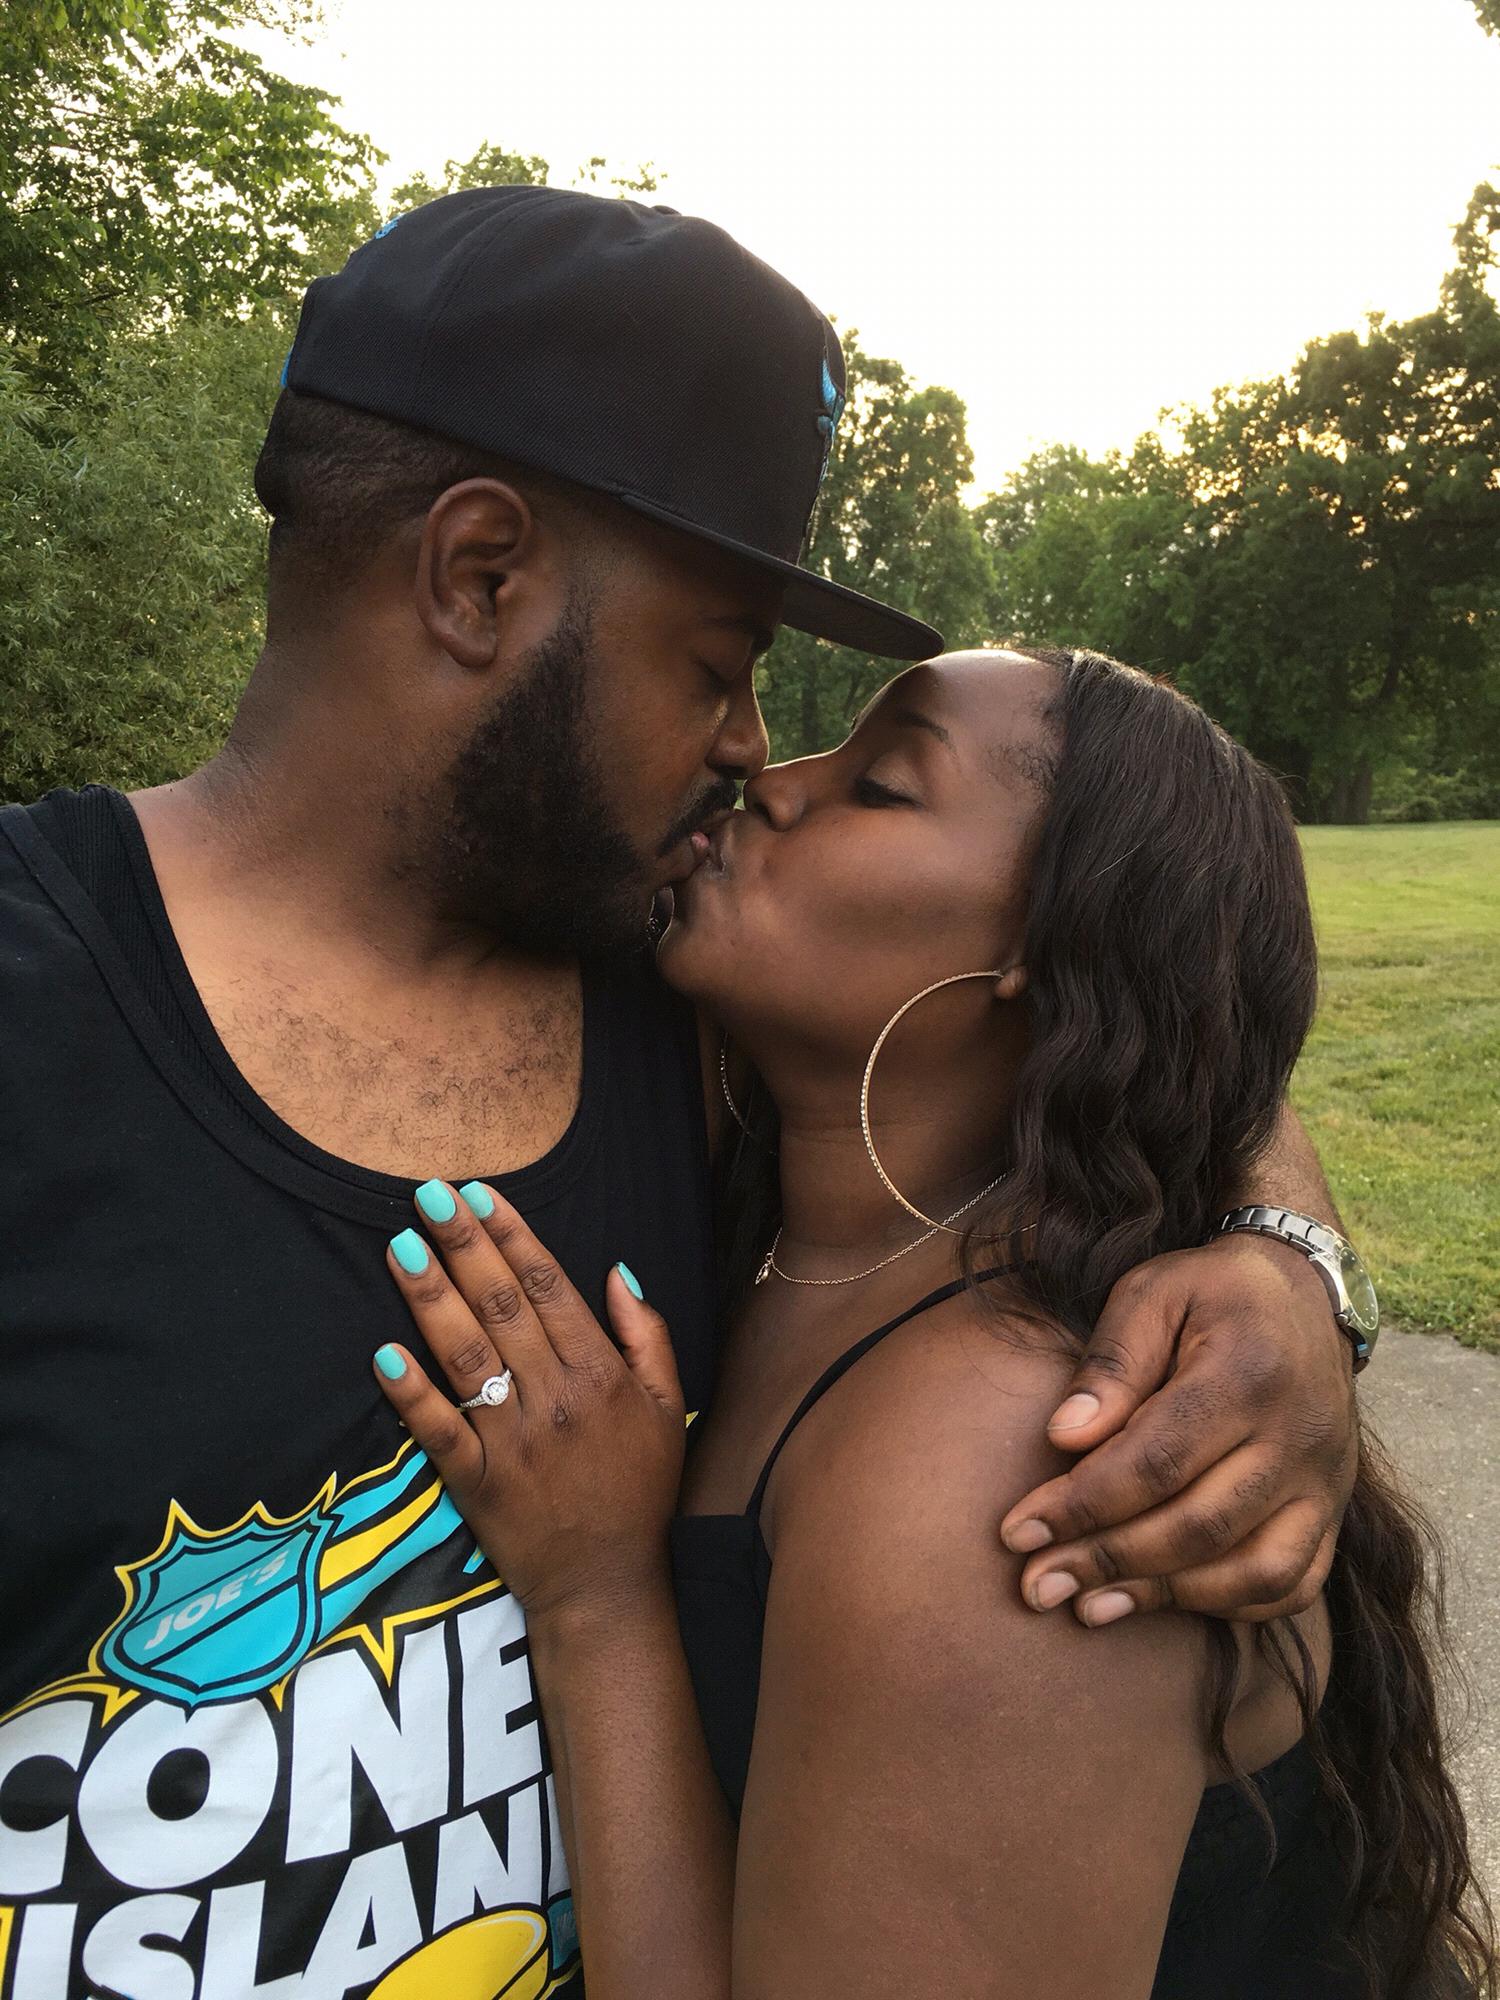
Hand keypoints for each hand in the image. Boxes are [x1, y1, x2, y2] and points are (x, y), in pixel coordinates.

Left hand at [371, 1183, 685, 1620]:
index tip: (480, 1194)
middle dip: (462, 1246)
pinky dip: (410, 1393)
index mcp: (599, 1374)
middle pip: (500, 1307)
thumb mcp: (668, 1406)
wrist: (608, 1585)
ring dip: (430, 1298)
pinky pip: (437, 1431)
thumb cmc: (640, 1488)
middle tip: (429, 1195)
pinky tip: (383, 1353)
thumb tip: (616, 1271)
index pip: (548, 1288)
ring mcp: (510, 1441)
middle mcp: (553, 1399)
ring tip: (401, 1246)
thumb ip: (646, 1336)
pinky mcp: (474, 1483)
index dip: (511, 1236)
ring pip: (464, 1355)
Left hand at [1000, 1236, 1358, 1624]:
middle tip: (1037, 1584)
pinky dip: (1228, 1605)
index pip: (1158, 1460)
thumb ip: (1111, 1362)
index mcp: (1247, 1373)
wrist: (1307, 1293)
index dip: (1084, 1504)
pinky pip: (1291, 1583)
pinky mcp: (1333, 1510)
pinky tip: (1162, 1600)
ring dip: (1163, 1596)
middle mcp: (1297, 1437)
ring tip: (1087, 1607)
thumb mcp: (1153, 1292)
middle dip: (1108, 1561)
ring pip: (1252, 1570)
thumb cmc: (1213, 1292)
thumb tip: (1063, 1438)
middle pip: (1199, 1525)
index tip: (1019, 1531)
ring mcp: (1324, 1482)